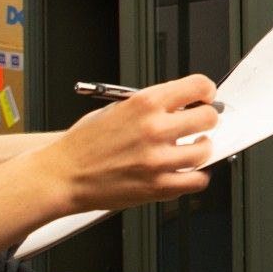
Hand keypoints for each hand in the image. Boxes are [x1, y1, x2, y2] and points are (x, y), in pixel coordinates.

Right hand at [27, 74, 220, 214]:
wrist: (63, 175)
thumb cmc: (85, 143)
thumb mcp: (117, 107)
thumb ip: (152, 104)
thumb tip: (183, 102)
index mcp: (145, 103)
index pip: (199, 85)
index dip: (206, 91)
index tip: (205, 97)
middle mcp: (154, 129)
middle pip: (209, 117)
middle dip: (206, 119)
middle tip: (198, 124)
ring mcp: (158, 159)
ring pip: (206, 150)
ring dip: (201, 148)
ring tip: (191, 148)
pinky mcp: (157, 186)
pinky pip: (197, 181)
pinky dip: (197, 176)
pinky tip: (188, 170)